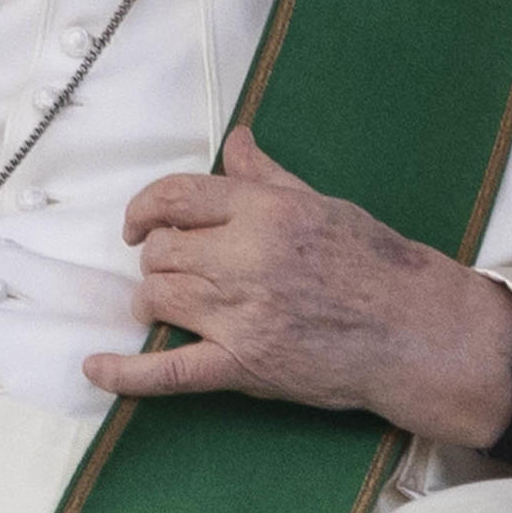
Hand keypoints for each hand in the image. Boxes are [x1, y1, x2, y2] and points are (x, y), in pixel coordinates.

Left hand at [83, 130, 511, 455]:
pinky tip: (95, 368)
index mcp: (264, 211)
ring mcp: (241, 315)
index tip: (138, 224)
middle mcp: (245, 258)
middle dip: (156, 259)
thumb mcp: (322, 203)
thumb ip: (267, 176)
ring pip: (157, 298)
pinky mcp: (244, 366)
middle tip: (175, 269)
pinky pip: (169, 372)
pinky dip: (125, 373)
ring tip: (169, 305)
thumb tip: (236, 139)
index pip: (176, 197)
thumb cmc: (376, 264)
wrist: (416, 331)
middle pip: (160, 252)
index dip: (144, 209)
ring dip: (153, 299)